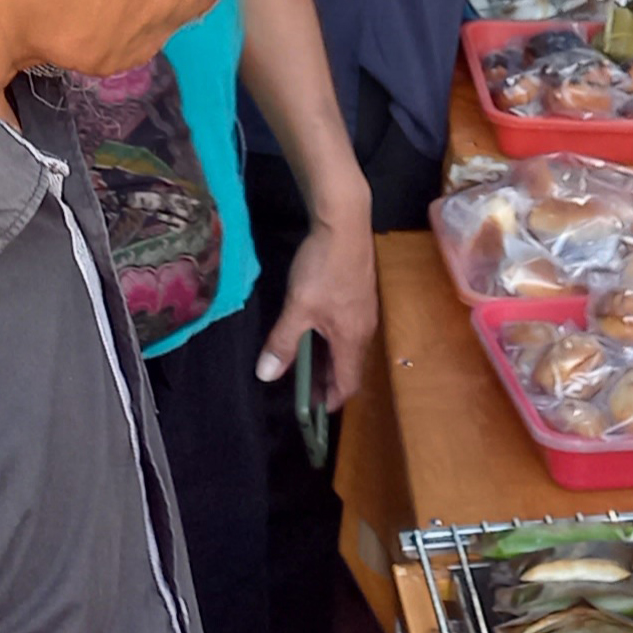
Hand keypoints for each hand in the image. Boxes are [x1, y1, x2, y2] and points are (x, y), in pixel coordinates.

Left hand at [255, 202, 377, 410]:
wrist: (344, 221)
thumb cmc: (323, 267)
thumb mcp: (297, 307)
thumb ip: (283, 343)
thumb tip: (267, 376)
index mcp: (352, 338)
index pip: (347, 383)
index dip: (330, 401)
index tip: (310, 410)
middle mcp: (364, 329)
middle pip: (349, 367)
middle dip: (327, 382)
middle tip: (301, 389)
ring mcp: (365, 311)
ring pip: (348, 348)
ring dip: (328, 360)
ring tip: (302, 362)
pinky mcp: (361, 294)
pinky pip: (348, 330)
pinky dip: (331, 340)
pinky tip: (312, 330)